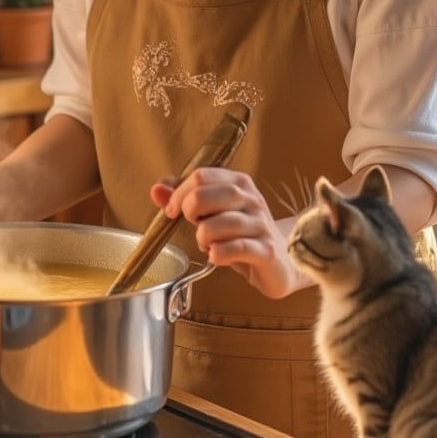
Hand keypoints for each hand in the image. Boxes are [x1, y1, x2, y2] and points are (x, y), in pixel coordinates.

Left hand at [150, 168, 307, 298]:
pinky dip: (220, 253)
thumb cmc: (241, 234)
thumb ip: (184, 198)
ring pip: (222, 223)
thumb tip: (156, 189)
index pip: (201, 176)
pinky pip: (238, 248)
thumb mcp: (213, 212)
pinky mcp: (267, 250)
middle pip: (207, 194)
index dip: (179, 194)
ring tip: (205, 244)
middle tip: (192, 226)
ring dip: (204, 236)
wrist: (280, 261)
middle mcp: (251, 199)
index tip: (172, 212)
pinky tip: (214, 256)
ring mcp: (261, 224)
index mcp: (238, 183)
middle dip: (189, 212)